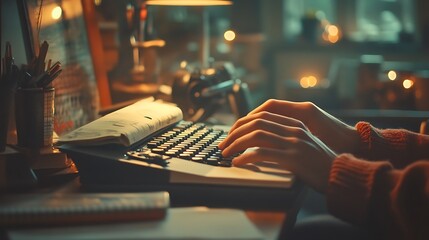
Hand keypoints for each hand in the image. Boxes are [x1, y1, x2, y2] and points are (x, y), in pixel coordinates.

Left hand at [218, 107, 335, 192]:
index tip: (231, 132)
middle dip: (235, 132)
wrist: (341, 174)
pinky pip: (262, 153)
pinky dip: (246, 157)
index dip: (243, 122)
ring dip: (236, 144)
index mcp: (296, 123)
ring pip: (256, 136)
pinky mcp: (293, 157)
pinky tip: (238, 162)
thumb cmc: (321, 163)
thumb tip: (263, 141)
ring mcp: (294, 142)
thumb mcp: (305, 144)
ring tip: (226, 152)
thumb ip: (288, 137)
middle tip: (223, 144)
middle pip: (255, 123)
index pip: (262, 115)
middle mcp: (294, 129)